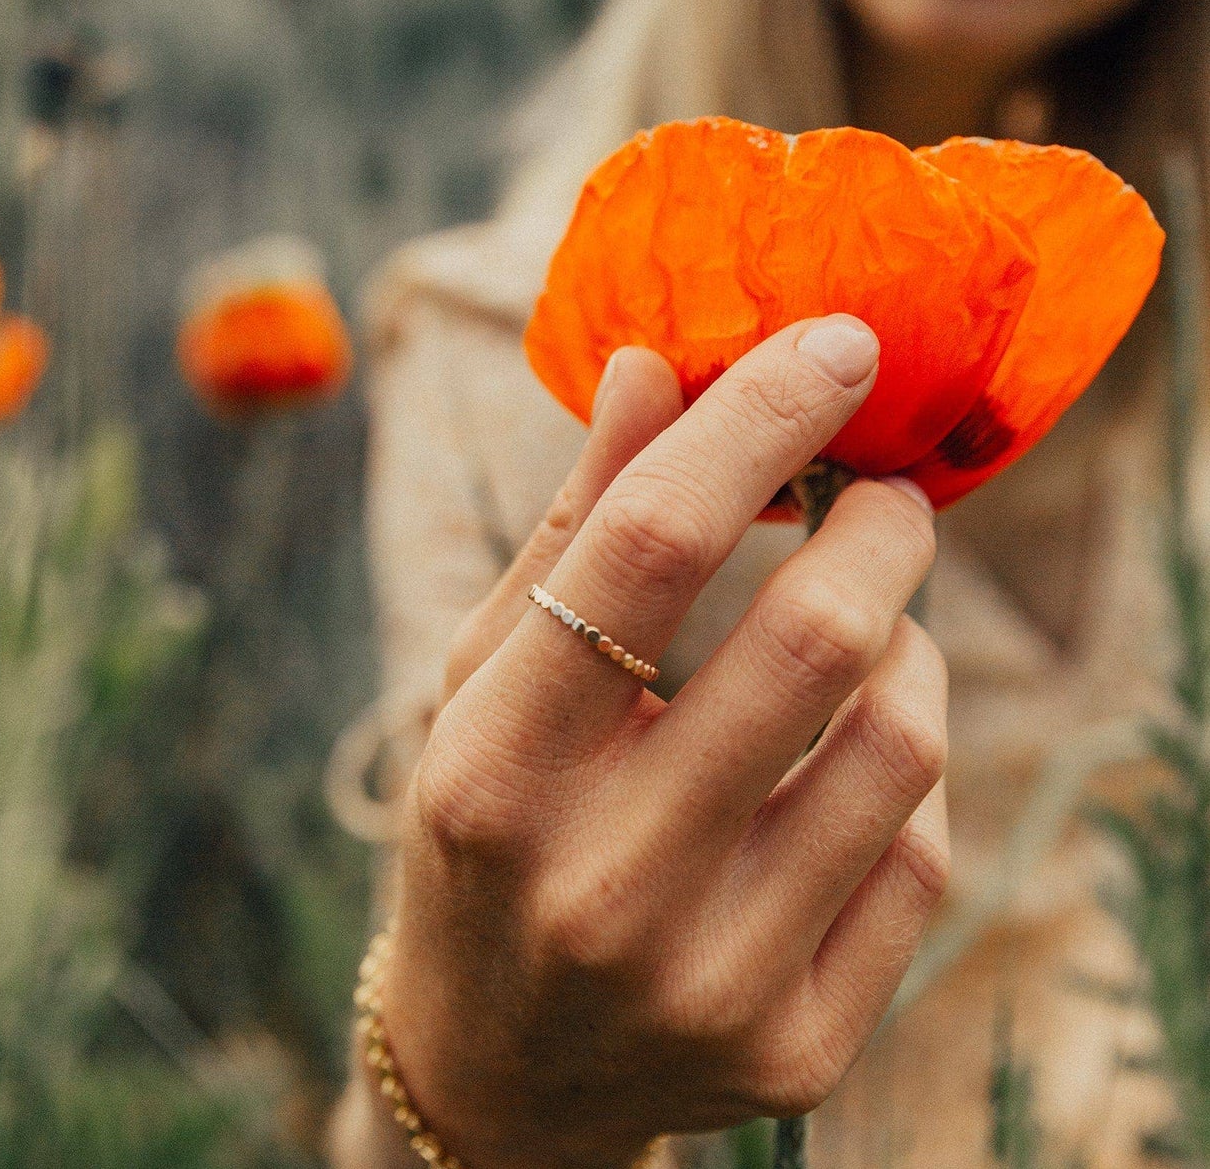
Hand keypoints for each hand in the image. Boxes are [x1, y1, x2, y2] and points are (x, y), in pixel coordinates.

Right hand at [378, 316, 945, 1168]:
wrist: (500, 1066)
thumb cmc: (486, 829)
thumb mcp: (486, 678)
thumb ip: (573, 527)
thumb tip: (653, 367)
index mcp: (495, 772)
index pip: (645, 549)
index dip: (756, 420)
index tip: (834, 344)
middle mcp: (601, 888)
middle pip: (812, 638)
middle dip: (879, 520)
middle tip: (881, 486)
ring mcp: (711, 983)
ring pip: (901, 739)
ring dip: (909, 636)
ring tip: (868, 618)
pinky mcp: (801, 1050)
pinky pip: (923, 847)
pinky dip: (908, 753)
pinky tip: (859, 739)